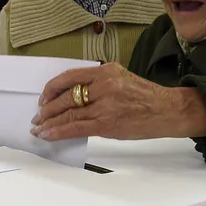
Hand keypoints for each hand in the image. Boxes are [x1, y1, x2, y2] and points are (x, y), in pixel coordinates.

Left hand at [31, 63, 205, 141]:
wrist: (168, 110)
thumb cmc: (146, 97)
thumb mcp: (121, 79)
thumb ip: (98, 83)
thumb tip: (72, 96)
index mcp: (106, 70)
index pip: (70, 76)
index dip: (52, 88)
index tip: (43, 97)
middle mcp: (104, 85)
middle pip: (66, 96)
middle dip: (47, 108)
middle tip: (37, 117)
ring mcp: (105, 104)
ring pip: (68, 113)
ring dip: (49, 122)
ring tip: (39, 128)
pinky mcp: (107, 123)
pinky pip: (75, 127)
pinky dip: (58, 131)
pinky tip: (48, 135)